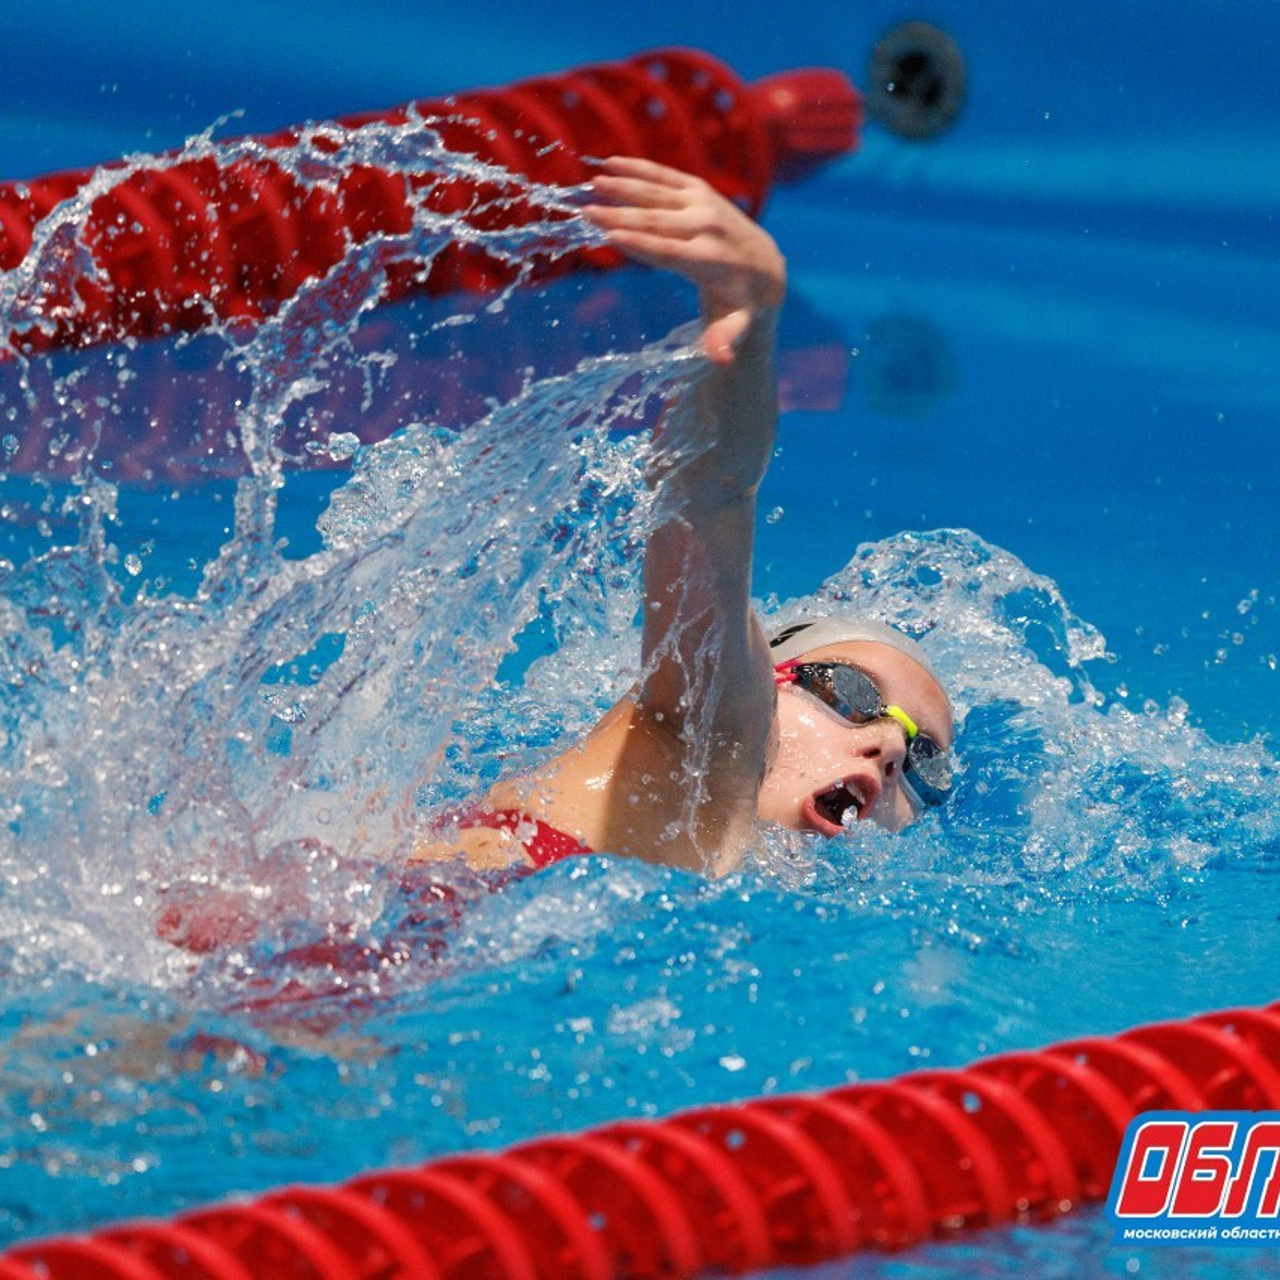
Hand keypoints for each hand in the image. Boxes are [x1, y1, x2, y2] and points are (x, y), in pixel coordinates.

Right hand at [582, 156, 785, 364]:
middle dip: (620, 215)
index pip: (669, 251)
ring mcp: (703, 203)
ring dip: (623, 187)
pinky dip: (638, 169)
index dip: (640, 243)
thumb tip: (721, 361)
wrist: (763, 264)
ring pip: (657, 193)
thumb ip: (724, 339)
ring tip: (591, 184)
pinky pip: (664, 176)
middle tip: (586, 211)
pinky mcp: (698, 189)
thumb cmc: (739, 303)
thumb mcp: (736, 324)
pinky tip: (610, 163)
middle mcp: (707, 226)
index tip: (610, 236)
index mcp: (709, 260)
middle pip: (656, 220)